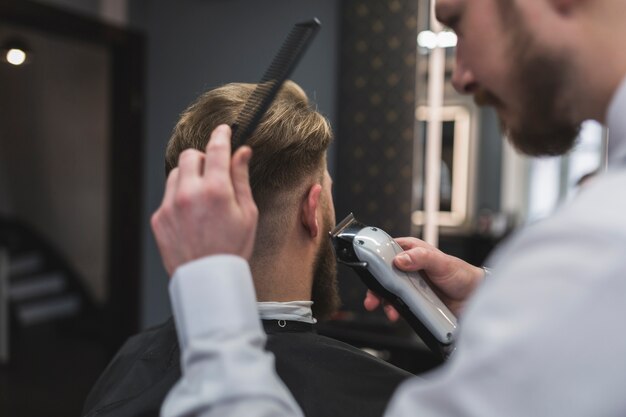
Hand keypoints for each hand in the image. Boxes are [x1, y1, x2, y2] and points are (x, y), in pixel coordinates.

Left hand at [150, 125, 258, 275]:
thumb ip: (241, 178)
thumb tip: (242, 152)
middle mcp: (189, 194)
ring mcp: (170, 205)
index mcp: (215, 191)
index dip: (221, 135)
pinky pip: (168, 196)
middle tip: (213, 172)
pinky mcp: (159, 218)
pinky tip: (192, 216)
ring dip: (189, 177)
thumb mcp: (247, 213)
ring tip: (202, 198)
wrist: (208, 278)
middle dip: (202, 158)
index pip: (216, 149)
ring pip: (176, 174)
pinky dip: (179, 198)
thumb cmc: (232, 248)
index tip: (223, 130)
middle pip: (190, 156)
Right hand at [364, 237, 484, 316]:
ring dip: (384, 301)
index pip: (388, 250)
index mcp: (413, 252)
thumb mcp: (442, 262)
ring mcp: (411, 285)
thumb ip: (422, 257)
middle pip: (384, 274)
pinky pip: (399, 304)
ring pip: (389, 291)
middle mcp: (409, 267)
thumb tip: (400, 259)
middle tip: (372, 296)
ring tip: (388, 310)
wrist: (475, 299)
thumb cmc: (462, 275)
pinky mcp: (414, 300)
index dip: (376, 257)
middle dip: (376, 286)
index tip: (369, 267)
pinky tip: (397, 314)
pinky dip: (395, 310)